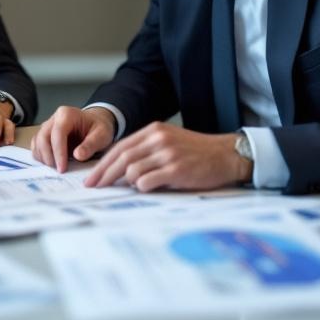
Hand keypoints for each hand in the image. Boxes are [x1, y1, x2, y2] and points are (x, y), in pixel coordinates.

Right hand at [31, 106, 115, 172]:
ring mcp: (47, 127)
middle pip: (42, 137)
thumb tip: (78, 155)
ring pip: (37, 142)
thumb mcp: (102, 135)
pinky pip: (36, 146)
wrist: (95, 124)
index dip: (58, 152)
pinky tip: (52, 164)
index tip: (62, 168)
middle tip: (58, 171)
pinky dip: (41, 157)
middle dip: (48, 156)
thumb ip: (91, 145)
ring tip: (56, 168)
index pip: (58, 133)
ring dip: (44, 158)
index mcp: (67, 114)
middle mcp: (54, 119)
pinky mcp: (44, 136)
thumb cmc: (98, 128)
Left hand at [83, 122, 250, 191]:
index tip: (92, 177)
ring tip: (129, 188)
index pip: (120, 147)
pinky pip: (147, 181)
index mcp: (154, 131)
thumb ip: (147, 151)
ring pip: (132, 170)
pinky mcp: (177, 169)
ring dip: (126, 182)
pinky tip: (146, 188)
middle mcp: (159, 139)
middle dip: (104, 174)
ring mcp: (167, 154)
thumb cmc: (197, 152)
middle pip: (122, 158)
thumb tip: (121, 170)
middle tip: (94, 187)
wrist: (226, 155)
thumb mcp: (169, 142)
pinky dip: (141, 187)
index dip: (103, 163)